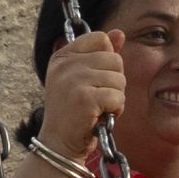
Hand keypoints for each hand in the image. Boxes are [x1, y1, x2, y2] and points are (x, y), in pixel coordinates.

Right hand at [36, 29, 127, 155]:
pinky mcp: (85, 99)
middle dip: (114, 81)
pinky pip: (118, 97)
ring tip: (97, 108)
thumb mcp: (83, 78)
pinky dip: (115, 109)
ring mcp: (73, 81)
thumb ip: (101, 54)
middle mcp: (65, 65)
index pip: (100, 38)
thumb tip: (120, 34)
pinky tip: (100, 116)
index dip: (107, 58)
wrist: (58, 144)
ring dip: (115, 97)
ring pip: (120, 79)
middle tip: (97, 97)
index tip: (94, 78)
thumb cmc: (73, 111)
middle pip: (115, 59)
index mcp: (62, 56)